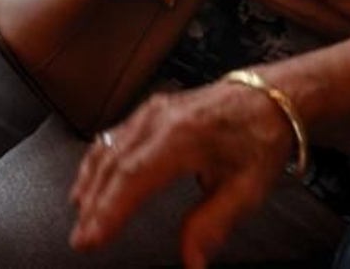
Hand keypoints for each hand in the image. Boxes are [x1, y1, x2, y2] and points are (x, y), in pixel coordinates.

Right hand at [71, 83, 293, 267]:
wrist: (268, 97)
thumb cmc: (258, 138)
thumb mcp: (247, 189)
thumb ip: (213, 224)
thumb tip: (191, 259)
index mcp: (181, 137)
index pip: (132, 177)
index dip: (108, 209)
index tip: (92, 237)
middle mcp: (157, 120)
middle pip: (111, 165)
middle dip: (93, 205)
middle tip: (81, 238)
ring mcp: (148, 113)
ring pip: (106, 149)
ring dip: (89, 184)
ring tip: (81, 215)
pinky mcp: (147, 112)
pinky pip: (111, 137)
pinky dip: (96, 163)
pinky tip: (91, 180)